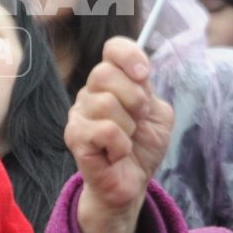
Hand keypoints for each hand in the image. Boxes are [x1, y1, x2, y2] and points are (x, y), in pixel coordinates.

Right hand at [65, 37, 172, 232]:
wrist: (133, 183)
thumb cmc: (142, 148)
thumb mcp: (157, 113)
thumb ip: (148, 89)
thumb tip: (139, 74)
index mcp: (111, 82)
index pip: (113, 49)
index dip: (129, 55)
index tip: (144, 74)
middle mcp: (90, 93)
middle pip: (105, 73)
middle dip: (134, 99)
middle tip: (138, 121)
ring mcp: (79, 115)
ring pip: (107, 104)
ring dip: (129, 128)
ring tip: (126, 141)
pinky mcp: (75, 138)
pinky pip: (104, 131)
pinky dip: (120, 146)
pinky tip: (116, 154)